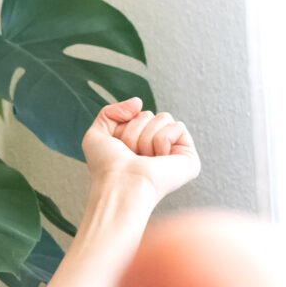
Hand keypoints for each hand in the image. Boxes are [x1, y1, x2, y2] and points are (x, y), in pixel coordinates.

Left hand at [82, 97, 199, 203]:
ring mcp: (173, 154)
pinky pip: (178, 127)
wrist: (119, 184)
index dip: (124, 126)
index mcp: (139, 145)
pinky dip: (163, 139)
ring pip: (164, 118)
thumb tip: (138, 102)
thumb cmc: (106, 168)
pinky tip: (158, 159)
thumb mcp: (96, 134)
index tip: (119, 148)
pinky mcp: (189, 159)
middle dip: (135, 131)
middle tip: (131, 154)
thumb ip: (110, 112)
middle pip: (150, 114)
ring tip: (143, 158)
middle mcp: (157, 150)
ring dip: (146, 137)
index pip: (137, 114)